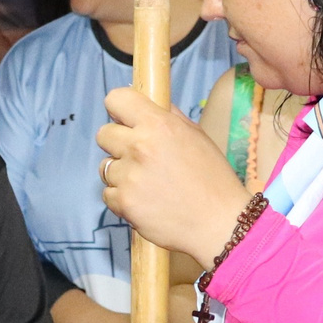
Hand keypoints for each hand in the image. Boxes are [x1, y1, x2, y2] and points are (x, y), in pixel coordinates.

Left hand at [96, 86, 248, 263]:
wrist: (219, 224)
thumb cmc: (213, 179)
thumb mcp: (198, 136)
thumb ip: (169, 117)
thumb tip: (149, 105)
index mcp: (159, 125)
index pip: (117, 99)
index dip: (118, 109)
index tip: (124, 120)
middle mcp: (140, 146)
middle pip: (103, 134)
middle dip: (117, 143)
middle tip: (138, 157)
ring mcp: (129, 176)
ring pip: (105, 166)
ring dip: (121, 174)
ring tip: (147, 184)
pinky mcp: (124, 202)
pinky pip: (108, 193)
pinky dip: (122, 198)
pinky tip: (145, 202)